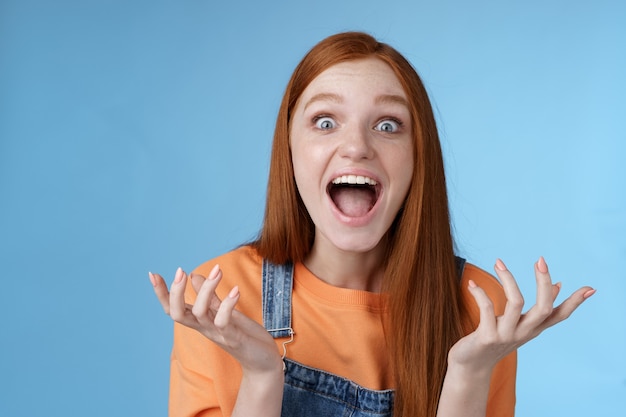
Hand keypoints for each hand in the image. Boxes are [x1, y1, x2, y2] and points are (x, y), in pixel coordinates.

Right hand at [149, 265, 282, 375]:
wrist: (263, 361)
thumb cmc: (243, 335)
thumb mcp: (224, 311)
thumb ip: (210, 296)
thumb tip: (194, 275)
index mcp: (200, 321)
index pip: (173, 309)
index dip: (161, 294)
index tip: (152, 274)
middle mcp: (204, 328)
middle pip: (177, 314)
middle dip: (175, 292)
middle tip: (180, 270)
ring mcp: (217, 334)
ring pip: (200, 313)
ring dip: (206, 289)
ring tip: (218, 269)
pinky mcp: (233, 338)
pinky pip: (224, 322)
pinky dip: (228, 305)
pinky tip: (235, 289)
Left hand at [448, 257, 594, 373]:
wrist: (471, 367)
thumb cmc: (494, 340)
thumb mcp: (518, 324)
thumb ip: (536, 308)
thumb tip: (558, 284)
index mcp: (533, 329)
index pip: (560, 316)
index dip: (574, 302)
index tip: (590, 288)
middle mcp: (524, 333)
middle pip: (543, 307)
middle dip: (543, 283)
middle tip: (540, 261)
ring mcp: (506, 335)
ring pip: (516, 302)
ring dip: (508, 279)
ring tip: (498, 262)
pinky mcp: (487, 337)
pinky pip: (487, 308)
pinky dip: (480, 293)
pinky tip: (472, 284)